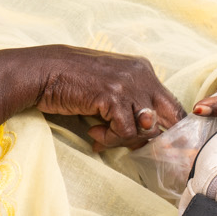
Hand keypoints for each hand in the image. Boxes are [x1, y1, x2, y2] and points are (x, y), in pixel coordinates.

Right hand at [0, 45, 184, 153]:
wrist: (43, 71)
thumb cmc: (74, 82)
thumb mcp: (110, 88)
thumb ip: (132, 105)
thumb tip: (152, 136)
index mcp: (144, 69)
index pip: (173, 105)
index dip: (169, 129)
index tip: (156, 146)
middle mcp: (141, 74)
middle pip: (170, 117)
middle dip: (157, 138)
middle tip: (133, 145)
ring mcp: (128, 84)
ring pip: (146, 128)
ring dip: (124, 139)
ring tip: (101, 134)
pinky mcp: (113, 97)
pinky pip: (124, 132)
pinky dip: (109, 139)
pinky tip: (93, 133)